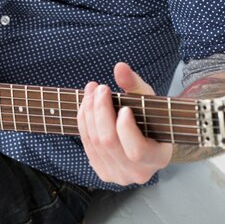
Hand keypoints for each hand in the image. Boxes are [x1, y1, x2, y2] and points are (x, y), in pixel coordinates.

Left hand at [77, 62, 171, 184]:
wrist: (143, 136)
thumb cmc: (149, 116)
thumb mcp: (147, 98)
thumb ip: (134, 84)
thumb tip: (119, 67)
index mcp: (157, 158)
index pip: (137, 150)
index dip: (126, 129)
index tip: (123, 107)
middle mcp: (137, 173)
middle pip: (109, 142)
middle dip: (100, 110)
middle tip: (100, 87)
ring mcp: (117, 175)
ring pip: (95, 142)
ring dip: (89, 111)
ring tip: (91, 89)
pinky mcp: (102, 171)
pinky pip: (87, 144)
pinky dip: (84, 121)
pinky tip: (87, 104)